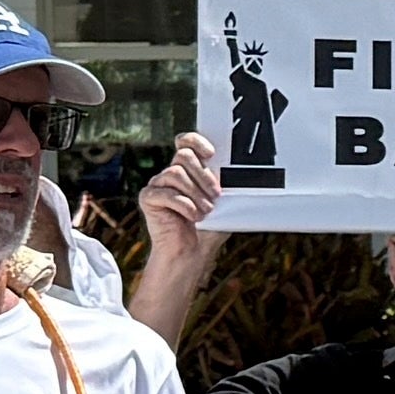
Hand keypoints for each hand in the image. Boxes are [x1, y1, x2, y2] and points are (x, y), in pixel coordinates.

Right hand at [143, 133, 222, 260]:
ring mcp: (158, 185)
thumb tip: (246, 172)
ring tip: (206, 211)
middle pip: (183, 155)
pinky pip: (164, 192)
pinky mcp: (148, 198)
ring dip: (195, 193)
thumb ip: (228, 185)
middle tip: (216, 195)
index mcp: (189, 169)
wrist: (194, 252)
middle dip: (203, 175)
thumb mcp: (226, 204)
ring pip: (175, 173)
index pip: (186, 142)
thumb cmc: (210, 228)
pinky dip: (183, 205)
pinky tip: (193, 217)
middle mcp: (172, 173)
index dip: (196, 141)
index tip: (211, 154)